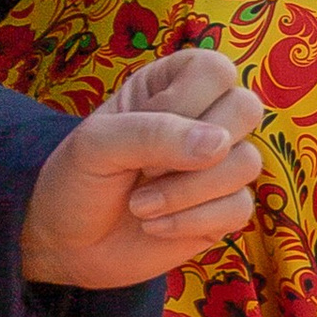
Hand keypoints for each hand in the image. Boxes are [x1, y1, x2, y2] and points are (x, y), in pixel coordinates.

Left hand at [20, 48, 264, 288]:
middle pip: (246, 109)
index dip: (187, 102)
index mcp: (172, 85)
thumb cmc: (78, 181)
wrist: (68, 246)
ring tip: (140, 206)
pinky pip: (241, 208)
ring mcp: (219, 166)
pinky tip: (155, 227)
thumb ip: (153, 133)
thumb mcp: (97, 145)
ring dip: (188, 191)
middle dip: (193, 150)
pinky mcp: (224, 210)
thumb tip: (220, 143)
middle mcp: (204, 119)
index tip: (144, 129)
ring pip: (248, 162)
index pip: (215, 70)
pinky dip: (192, 221)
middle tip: (146, 170)